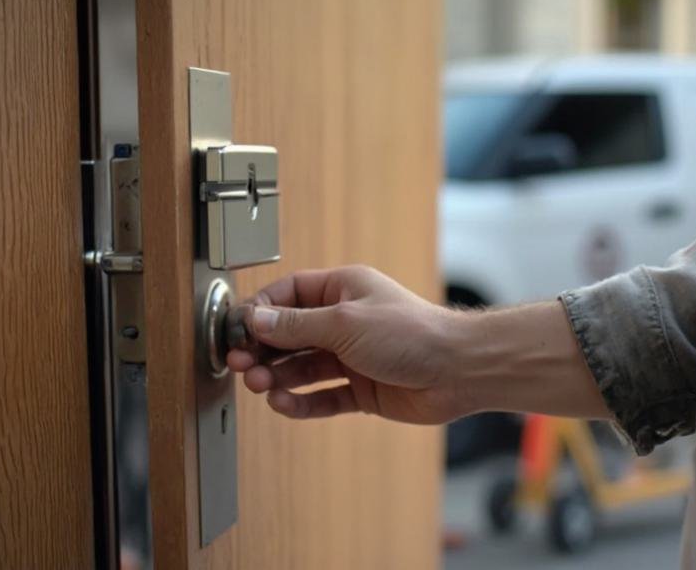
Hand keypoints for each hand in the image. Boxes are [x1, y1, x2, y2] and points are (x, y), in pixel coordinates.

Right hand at [227, 265, 469, 423]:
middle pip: (290, 335)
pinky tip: (284, 405)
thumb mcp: (344, 322)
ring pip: (302, 368)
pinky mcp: (361, 390)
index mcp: (342, 290)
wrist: (458, 370)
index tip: (237, 330)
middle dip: (263, 350)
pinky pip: (322, 397)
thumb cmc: (411, 333)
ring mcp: (352, 357)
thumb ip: (296, 325)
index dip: (260, 311)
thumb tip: (256, 319)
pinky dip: (302, 402)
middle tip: (239, 365)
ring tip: (259, 386)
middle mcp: (344, 322)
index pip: (288, 295)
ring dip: (277, 377)